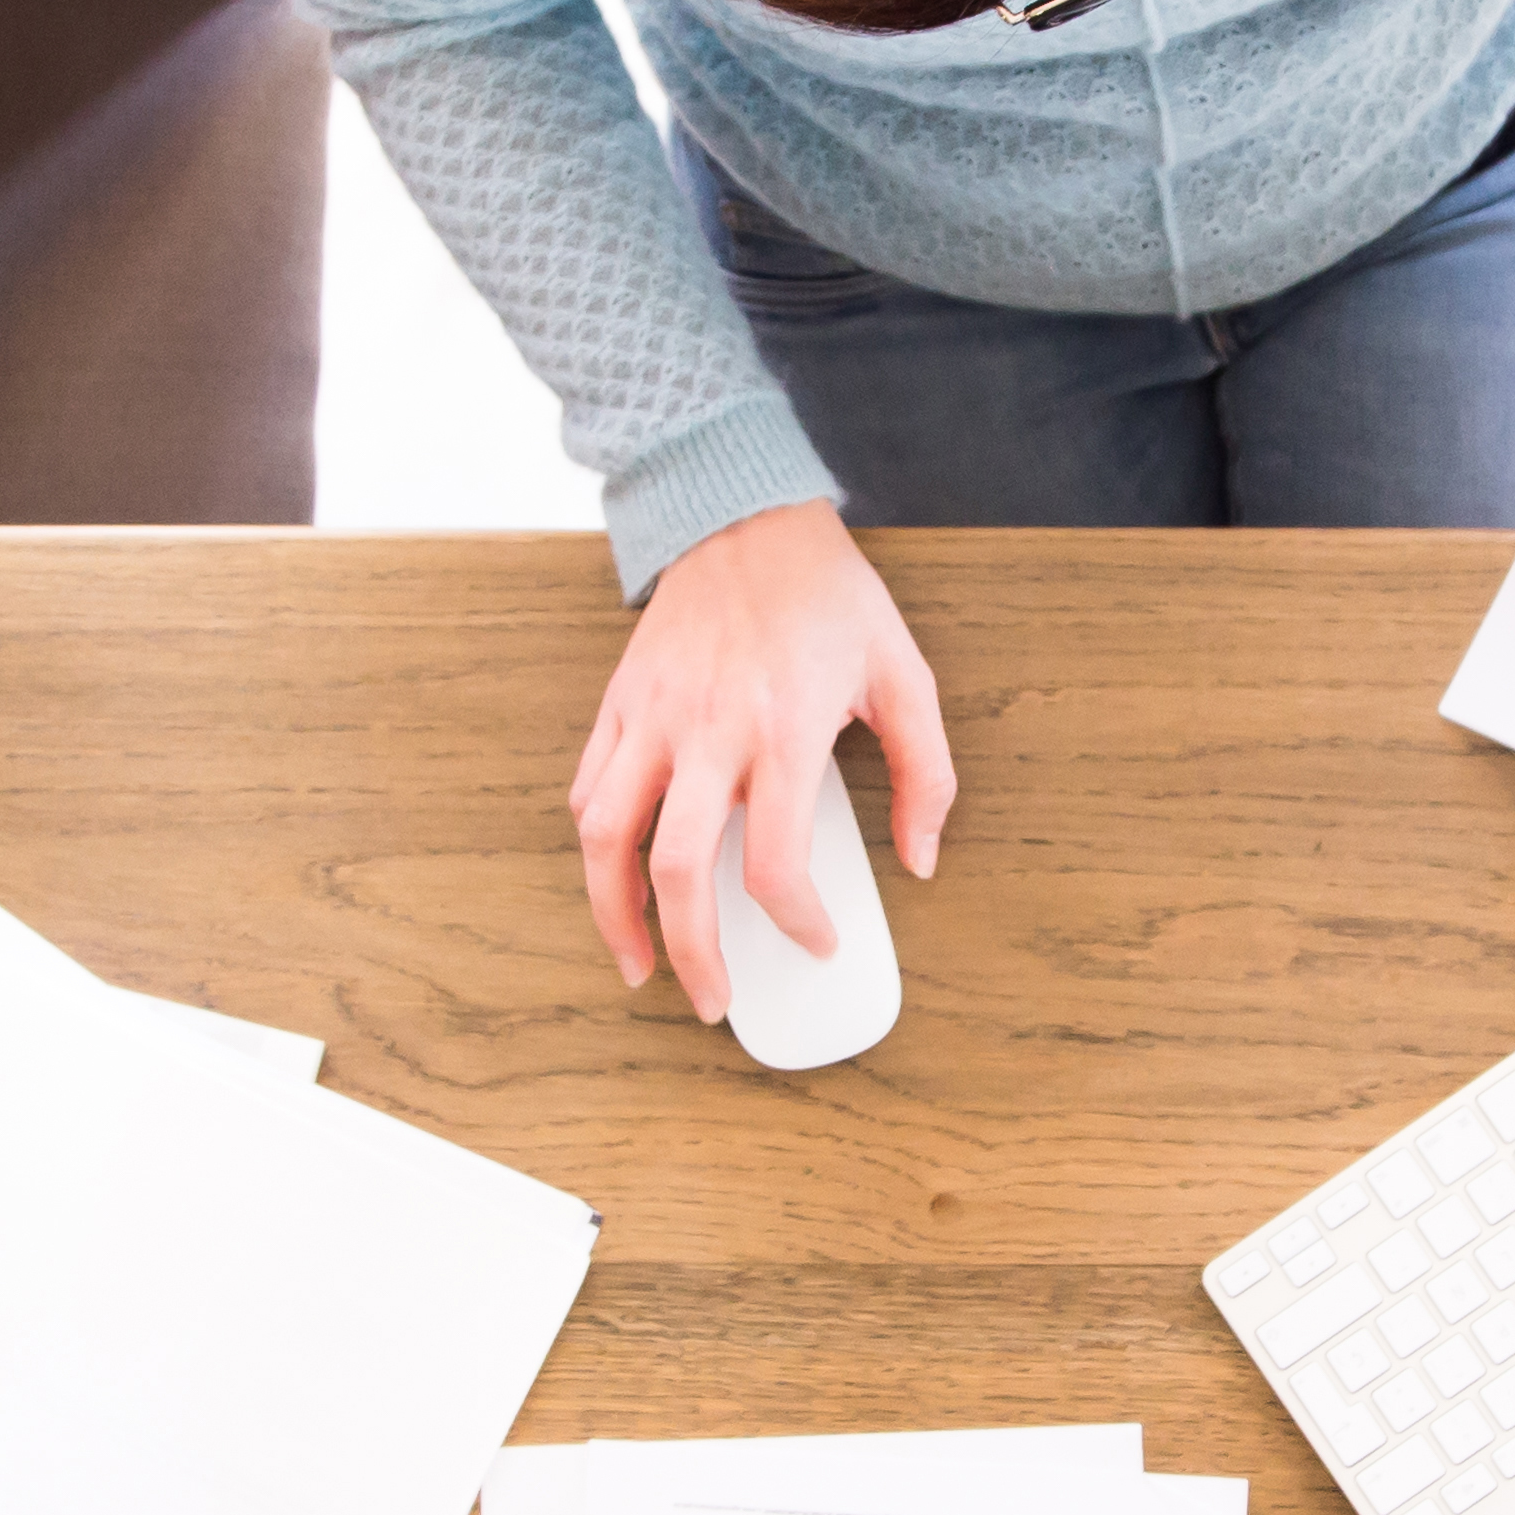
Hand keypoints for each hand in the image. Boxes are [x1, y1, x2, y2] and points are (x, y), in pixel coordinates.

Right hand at [570, 500, 952, 1020]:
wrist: (744, 517)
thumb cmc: (828, 597)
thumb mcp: (905, 674)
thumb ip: (927, 774)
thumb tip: (919, 861)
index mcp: (783, 732)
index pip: (775, 864)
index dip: (797, 924)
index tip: (817, 942)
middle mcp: (708, 733)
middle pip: (678, 871)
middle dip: (691, 953)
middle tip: (713, 998)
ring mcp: (652, 719)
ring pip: (606, 838)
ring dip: (613, 914)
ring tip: (637, 962)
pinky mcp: (619, 705)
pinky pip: (588, 790)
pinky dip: (597, 846)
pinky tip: (619, 877)